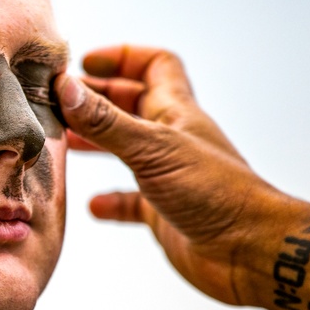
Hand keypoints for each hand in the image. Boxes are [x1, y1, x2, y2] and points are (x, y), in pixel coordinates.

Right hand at [55, 45, 287, 305]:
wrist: (249, 251)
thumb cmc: (215, 193)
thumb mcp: (152, 148)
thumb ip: (106, 121)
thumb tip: (66, 87)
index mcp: (176, 112)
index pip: (156, 66)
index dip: (122, 57)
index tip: (85, 63)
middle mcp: (172, 139)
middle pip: (132, 105)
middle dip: (98, 99)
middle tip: (61, 102)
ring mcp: (169, 176)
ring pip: (127, 149)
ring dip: (97, 143)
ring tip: (65, 142)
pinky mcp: (165, 212)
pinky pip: (132, 201)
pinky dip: (111, 200)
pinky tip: (93, 205)